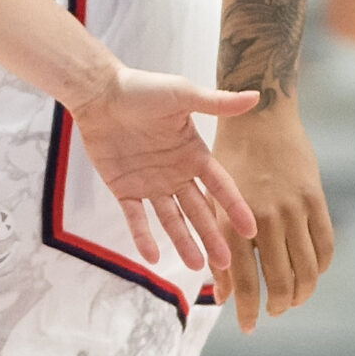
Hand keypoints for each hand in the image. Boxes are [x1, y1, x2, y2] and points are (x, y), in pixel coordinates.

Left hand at [65, 68, 259, 285]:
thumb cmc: (141, 89)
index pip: (221, 186)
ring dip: (184, 241)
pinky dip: (143, 236)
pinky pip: (136, 217)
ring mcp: (150, 183)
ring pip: (172, 219)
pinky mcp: (123, 188)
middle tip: (227, 263)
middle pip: (199, 210)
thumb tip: (256, 97)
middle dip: (213, 235)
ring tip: (197, 265)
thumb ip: (216, 103)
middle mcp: (176, 174)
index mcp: (194, 154)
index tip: (251, 231)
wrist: (98, 92)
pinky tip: (152, 257)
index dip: (235, 208)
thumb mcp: (182, 95)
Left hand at [213, 100, 334, 332]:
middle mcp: (263, 216)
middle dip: (275, 304)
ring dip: (300, 291)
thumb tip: (223, 289)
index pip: (241, 275)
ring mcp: (292, 208)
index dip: (246, 304)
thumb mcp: (208, 195)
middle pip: (278, 277)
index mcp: (229, 216)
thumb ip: (216, 241)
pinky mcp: (314, 198)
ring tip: (292, 301)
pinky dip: (320, 266)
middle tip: (272, 314)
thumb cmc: (224, 157)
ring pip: (305, 267)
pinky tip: (312, 275)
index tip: (246, 323)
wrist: (256, 116)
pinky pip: (325, 244)